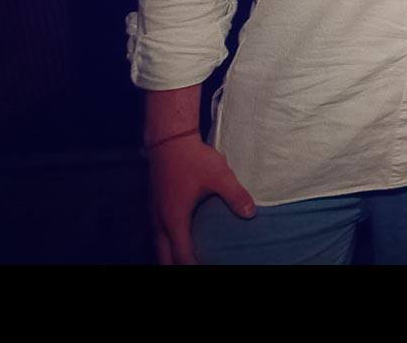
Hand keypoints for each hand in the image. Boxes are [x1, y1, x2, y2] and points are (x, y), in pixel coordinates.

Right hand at [147, 133, 255, 264]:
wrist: (169, 139)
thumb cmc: (193, 158)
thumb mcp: (220, 176)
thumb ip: (236, 196)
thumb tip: (251, 214)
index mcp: (174, 220)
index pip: (181, 255)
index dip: (195, 265)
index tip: (210, 266)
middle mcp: (161, 221)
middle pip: (164, 256)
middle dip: (178, 264)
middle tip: (197, 264)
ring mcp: (155, 213)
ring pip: (159, 245)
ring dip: (171, 254)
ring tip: (188, 258)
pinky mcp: (155, 205)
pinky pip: (159, 233)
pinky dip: (168, 242)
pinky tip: (180, 238)